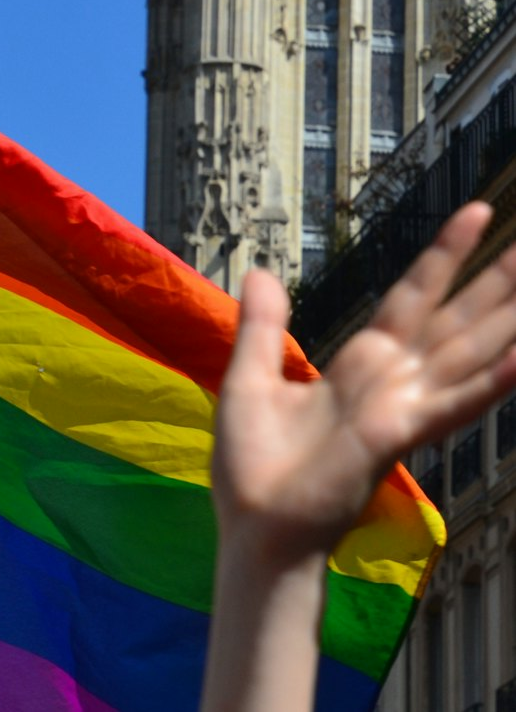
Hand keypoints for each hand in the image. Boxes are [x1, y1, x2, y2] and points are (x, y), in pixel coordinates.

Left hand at [213, 202, 515, 565]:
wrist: (253, 526)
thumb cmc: (254, 464)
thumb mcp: (249, 376)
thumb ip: (262, 325)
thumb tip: (262, 271)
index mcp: (362, 364)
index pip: (413, 296)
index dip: (444, 256)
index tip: (473, 212)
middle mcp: (392, 381)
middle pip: (454, 318)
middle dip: (495, 281)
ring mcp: (400, 407)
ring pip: (466, 353)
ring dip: (507, 323)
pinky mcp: (394, 436)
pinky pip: (450, 405)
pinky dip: (487, 385)